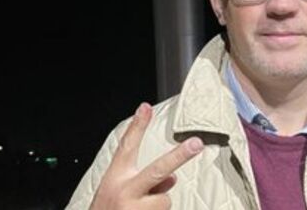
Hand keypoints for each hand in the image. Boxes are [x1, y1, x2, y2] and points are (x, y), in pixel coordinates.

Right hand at [89, 102, 203, 209]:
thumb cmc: (108, 209)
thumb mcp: (118, 191)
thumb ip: (143, 181)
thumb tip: (172, 180)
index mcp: (116, 178)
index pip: (127, 147)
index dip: (137, 127)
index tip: (145, 107)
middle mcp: (126, 192)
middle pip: (158, 170)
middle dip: (180, 156)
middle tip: (197, 143)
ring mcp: (135, 209)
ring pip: (165, 199)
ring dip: (158, 206)